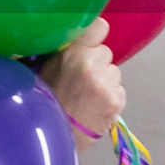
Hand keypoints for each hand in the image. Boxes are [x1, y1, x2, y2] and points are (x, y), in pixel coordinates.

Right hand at [39, 18, 124, 150]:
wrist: (55, 137)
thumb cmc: (46, 102)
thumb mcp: (46, 69)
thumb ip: (65, 52)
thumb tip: (78, 39)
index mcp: (72, 53)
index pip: (100, 27)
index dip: (95, 36)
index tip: (90, 44)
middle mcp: (92, 64)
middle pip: (106, 52)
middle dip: (97, 63)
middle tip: (82, 79)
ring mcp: (107, 83)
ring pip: (113, 72)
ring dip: (104, 81)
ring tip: (88, 96)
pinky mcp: (117, 100)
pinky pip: (119, 90)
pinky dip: (110, 96)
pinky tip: (95, 106)